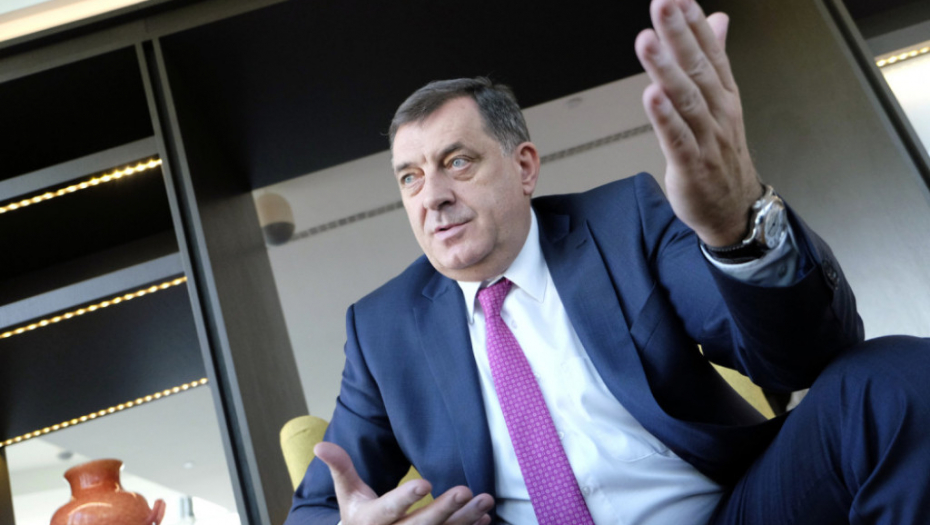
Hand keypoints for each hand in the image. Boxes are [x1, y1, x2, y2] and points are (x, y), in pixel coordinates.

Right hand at [314, 442, 493, 524]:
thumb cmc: (359, 514)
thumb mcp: (347, 493)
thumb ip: (340, 468)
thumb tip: (320, 444)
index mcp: (369, 521)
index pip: (387, 509)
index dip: (405, 498)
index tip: (425, 483)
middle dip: (444, 509)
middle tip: (465, 490)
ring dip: (465, 519)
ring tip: (485, 500)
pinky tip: (484, 517)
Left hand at [635, 0, 763, 246]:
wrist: (734, 210)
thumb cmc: (722, 156)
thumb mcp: (721, 102)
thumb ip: (714, 59)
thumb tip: (716, 19)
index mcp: (723, 95)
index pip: (711, 51)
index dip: (694, 22)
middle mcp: (717, 112)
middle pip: (697, 67)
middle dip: (678, 34)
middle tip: (663, 4)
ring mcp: (706, 138)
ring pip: (686, 98)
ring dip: (665, 69)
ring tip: (648, 41)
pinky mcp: (691, 165)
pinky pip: (677, 138)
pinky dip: (664, 117)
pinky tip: (651, 95)